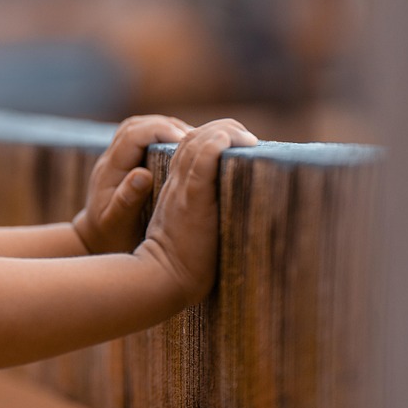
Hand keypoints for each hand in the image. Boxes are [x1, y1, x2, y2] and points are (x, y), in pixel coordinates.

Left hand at [73, 115, 192, 253]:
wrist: (94, 240)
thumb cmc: (108, 236)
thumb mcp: (116, 222)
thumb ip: (127, 199)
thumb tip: (143, 174)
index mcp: (109, 169)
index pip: (132, 135)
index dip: (159, 130)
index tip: (186, 139)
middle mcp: (111, 158)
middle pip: (137, 125)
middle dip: (167, 125)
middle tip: (198, 137)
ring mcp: (117, 158)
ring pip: (140, 127)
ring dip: (167, 128)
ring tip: (195, 140)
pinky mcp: (126, 162)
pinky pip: (144, 138)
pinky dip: (164, 136)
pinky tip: (185, 149)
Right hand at [137, 118, 257, 305]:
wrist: (159, 279)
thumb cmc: (177, 265)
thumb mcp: (187, 231)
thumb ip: (200, 216)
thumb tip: (236, 218)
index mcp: (174, 189)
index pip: (190, 148)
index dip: (212, 138)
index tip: (238, 144)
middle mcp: (175, 183)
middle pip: (194, 138)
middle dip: (223, 128)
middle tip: (247, 138)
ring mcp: (182, 189)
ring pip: (199, 142)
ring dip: (225, 131)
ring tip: (248, 138)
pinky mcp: (192, 198)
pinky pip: (203, 160)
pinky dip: (217, 143)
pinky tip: (234, 140)